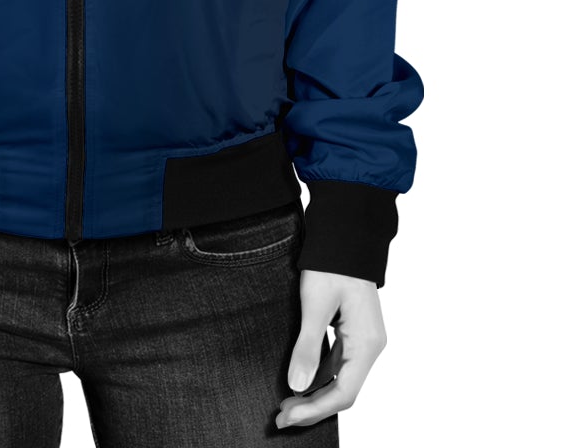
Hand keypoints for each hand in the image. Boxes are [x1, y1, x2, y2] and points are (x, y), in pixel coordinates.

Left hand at [275, 269, 386, 428]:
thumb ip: (307, 346)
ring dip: (315, 392)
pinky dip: (319, 374)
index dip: (314, 410)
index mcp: (366, 344)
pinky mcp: (352, 331)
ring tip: (286, 401)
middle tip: (281, 415)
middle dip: (312, 406)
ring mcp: (362, 339)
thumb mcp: (315, 304)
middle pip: (343, 390)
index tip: (286, 416)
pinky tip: (300, 377)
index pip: (343, 393)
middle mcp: (369, 346)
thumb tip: (297, 386)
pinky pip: (338, 362)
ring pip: (340, 378)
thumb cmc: (331, 264)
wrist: (344, 235)